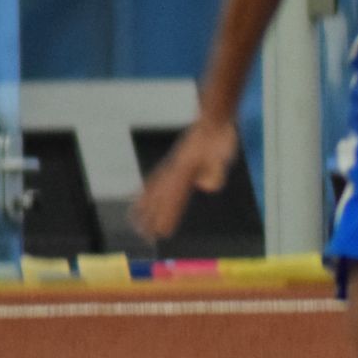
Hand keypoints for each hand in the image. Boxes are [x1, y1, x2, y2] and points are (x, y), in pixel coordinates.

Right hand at [132, 118, 239, 242]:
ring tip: (134, 222)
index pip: (175, 198)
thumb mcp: (224, 155)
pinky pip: (155, 181)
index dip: (168, 216)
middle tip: (146, 236)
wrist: (214, 121)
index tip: (162, 232)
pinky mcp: (173, 164)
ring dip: (143, 208)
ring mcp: (171, 166)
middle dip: (152, 218)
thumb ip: (216, 172)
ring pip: (153, 190)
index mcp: (185, 170)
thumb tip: (206, 186)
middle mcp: (174, 169)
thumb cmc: (220, 140)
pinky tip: (140, 198)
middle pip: (159, 198)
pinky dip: (145, 192)